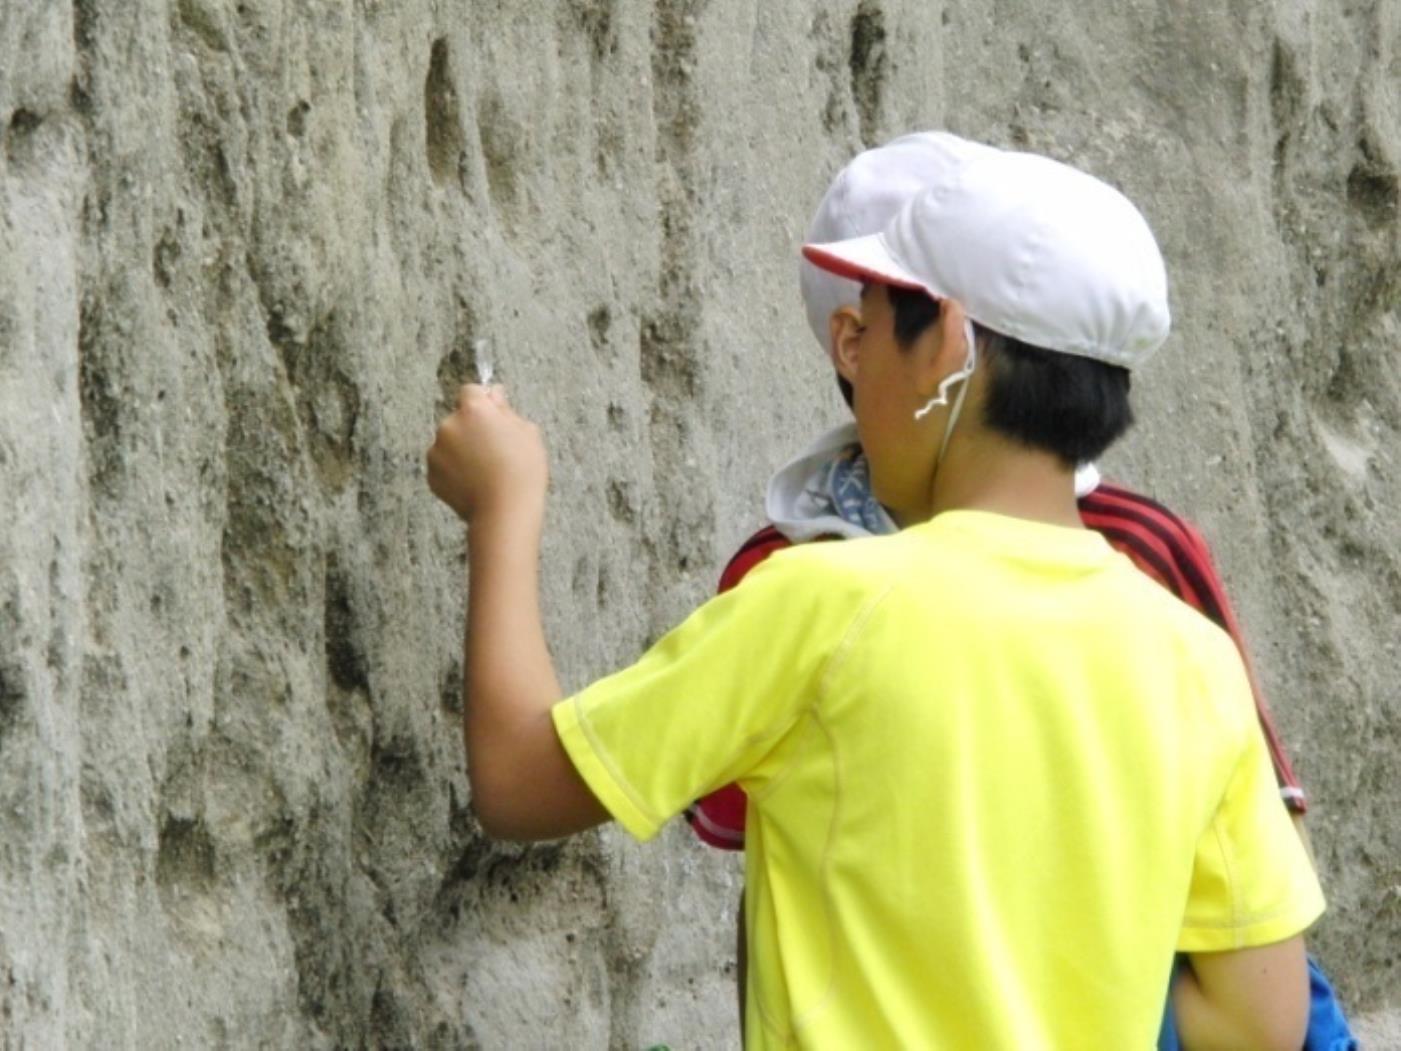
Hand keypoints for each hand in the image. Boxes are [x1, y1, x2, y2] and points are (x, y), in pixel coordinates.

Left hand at [427, 384, 548, 523]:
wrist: (504, 511)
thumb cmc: (522, 471)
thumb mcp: (527, 432)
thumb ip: (506, 409)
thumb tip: (494, 394)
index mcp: (474, 410)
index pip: (471, 390)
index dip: (483, 401)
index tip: (494, 414)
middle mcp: (449, 425)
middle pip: (460, 418)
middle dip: (473, 428)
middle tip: (495, 449)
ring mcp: (437, 451)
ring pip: (450, 442)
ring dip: (463, 449)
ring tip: (486, 470)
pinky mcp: (432, 475)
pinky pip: (444, 465)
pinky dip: (455, 470)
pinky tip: (475, 482)